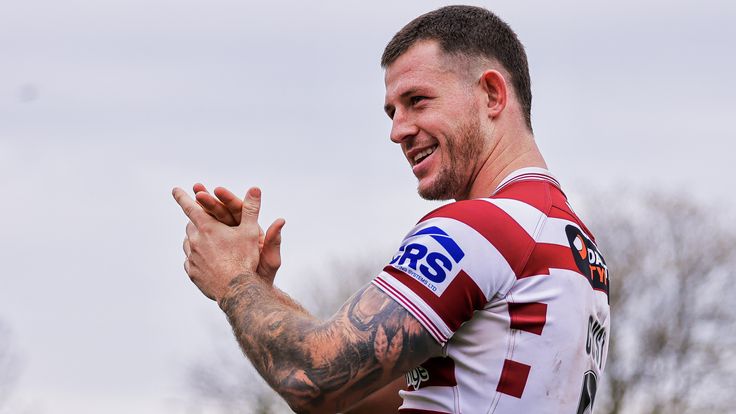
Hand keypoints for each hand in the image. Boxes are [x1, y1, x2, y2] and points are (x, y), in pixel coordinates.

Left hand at [173, 186, 284, 301]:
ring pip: (188, 243)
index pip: (191, 207)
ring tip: (205, 241)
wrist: (236, 290)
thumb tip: (255, 188)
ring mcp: (192, 258)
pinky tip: (205, 260)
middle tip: (202, 220)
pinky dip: (196, 257)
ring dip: (195, 239)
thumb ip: (251, 209)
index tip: (175, 190)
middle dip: (196, 221)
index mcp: (207, 228)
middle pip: (191, 225)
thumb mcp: (251, 231)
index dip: (183, 197)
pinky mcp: (192, 272)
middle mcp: (195, 241)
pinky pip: (190, 261)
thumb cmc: (245, 259)